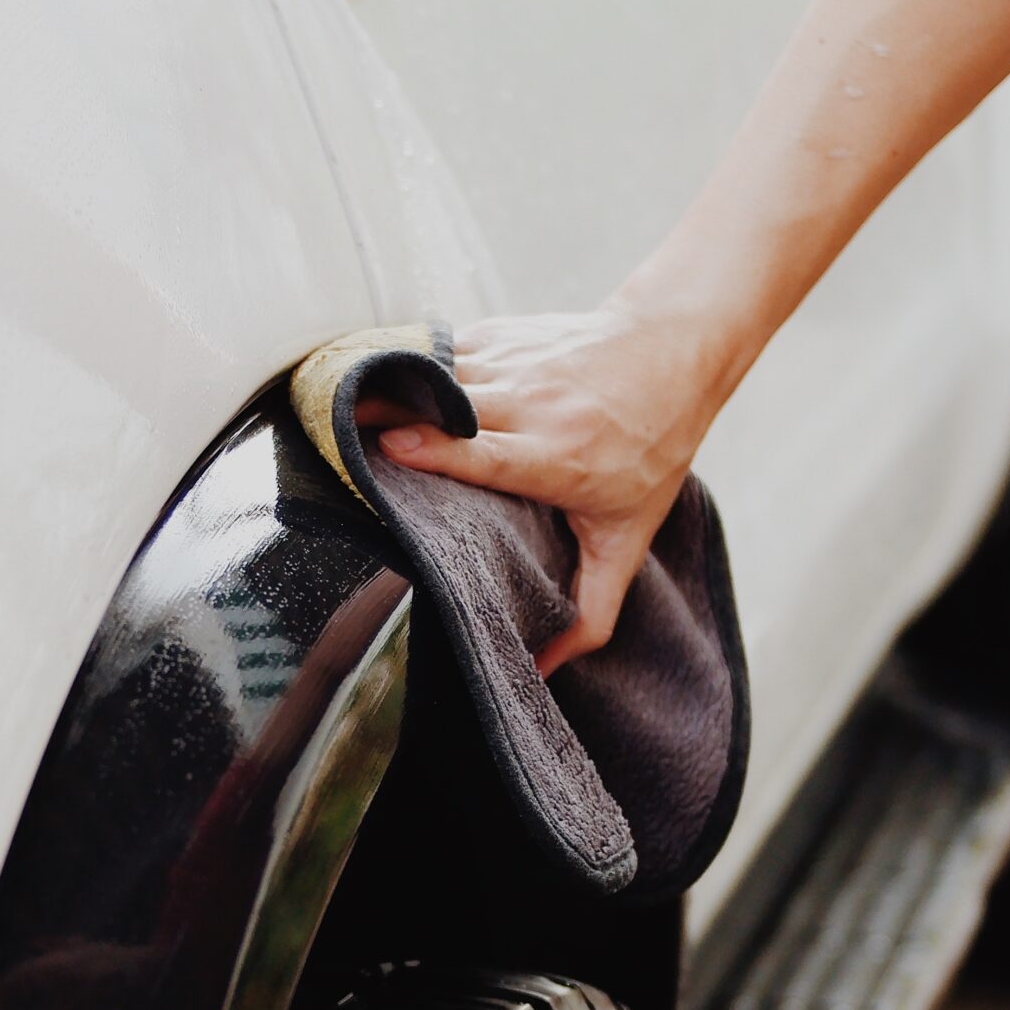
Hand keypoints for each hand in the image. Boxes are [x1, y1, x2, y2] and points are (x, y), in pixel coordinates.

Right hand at [358, 300, 725, 675]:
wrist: (676, 349)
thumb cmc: (651, 448)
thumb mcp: (628, 538)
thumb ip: (592, 613)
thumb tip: (545, 673)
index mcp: (559, 456)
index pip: (487, 452)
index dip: (436, 449)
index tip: (388, 448)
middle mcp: (536, 404)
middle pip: (448, 406)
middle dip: (389, 413)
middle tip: (333, 432)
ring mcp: (518, 362)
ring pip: (438, 371)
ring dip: (387, 387)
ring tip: (337, 407)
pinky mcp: (505, 335)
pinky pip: (444, 349)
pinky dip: (409, 365)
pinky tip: (376, 380)